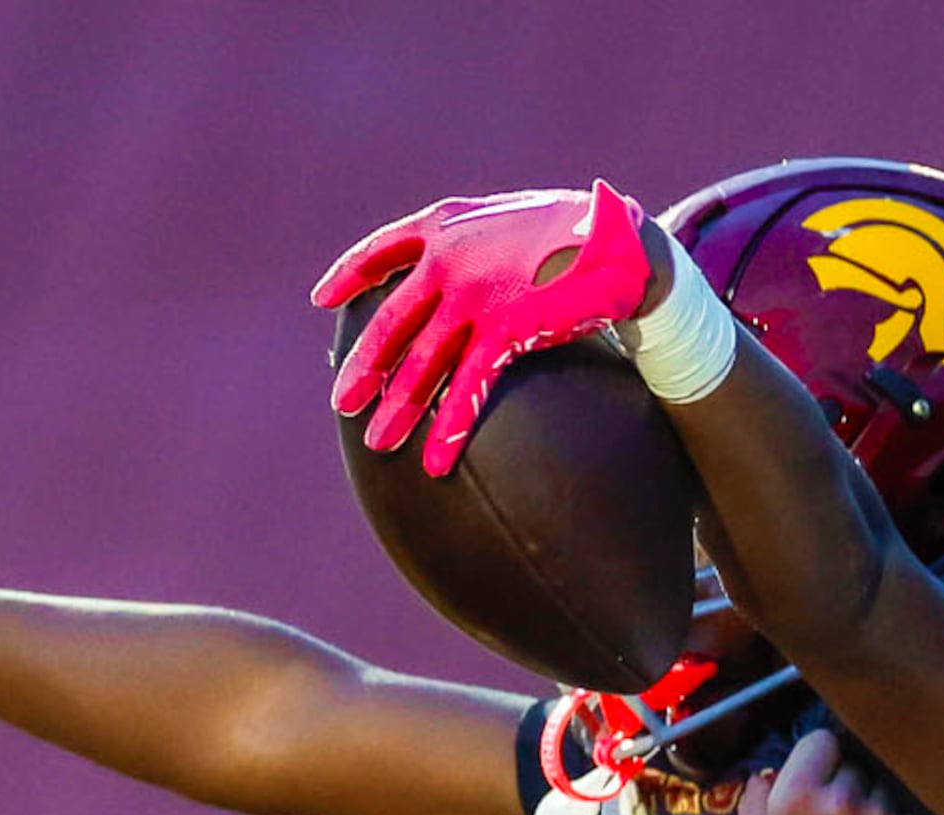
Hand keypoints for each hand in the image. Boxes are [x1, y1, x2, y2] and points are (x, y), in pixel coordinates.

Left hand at [314, 184, 655, 474]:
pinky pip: (467, 388)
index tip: (323, 300)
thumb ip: (475, 244)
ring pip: (421, 364)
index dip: (349, 276)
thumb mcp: (510, 221)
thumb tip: (456, 278)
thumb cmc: (574, 229)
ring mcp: (473, 296)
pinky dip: (449, 429)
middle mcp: (449, 260)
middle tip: (344, 404)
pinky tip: (434, 463)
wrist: (620, 238)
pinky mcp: (504, 328)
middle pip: (391, 323)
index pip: (381, 251)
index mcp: (446, 226)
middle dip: (364, 368)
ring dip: (397, 408)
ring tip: (379, 443)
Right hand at [726, 728, 932, 814]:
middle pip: (852, 768)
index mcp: (797, 798)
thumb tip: (771, 773)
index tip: (815, 784)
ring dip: (871, 812)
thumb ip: (753, 802)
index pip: (819, 741)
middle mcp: (845, 802)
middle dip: (842, 790)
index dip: (815, 762)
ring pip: (881, 794)